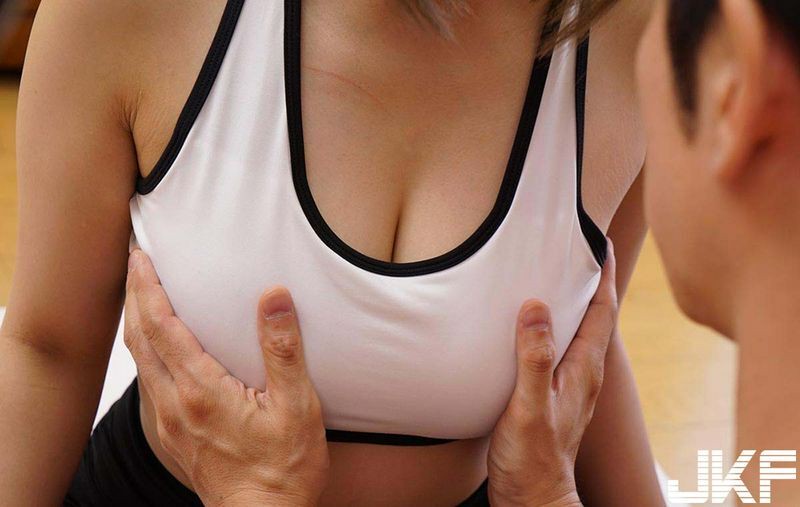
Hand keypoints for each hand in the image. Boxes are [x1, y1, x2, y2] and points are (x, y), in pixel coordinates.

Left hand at [124, 250, 329, 506]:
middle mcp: (175, 404)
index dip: (147, 288)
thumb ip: (283, 349)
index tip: (141, 258)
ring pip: (141, 362)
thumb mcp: (297, 406)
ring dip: (137, 324)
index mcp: (201, 390)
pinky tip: (160, 350)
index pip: (162, 326)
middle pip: (139, 339)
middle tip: (135, 266)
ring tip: (143, 298)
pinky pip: (150, 384)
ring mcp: (171, 423)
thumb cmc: (283, 469)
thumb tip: (275, 297)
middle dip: (134, 297)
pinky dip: (147, 353)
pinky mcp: (174, 436)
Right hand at [488, 242, 617, 506]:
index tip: (598, 242)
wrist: (533, 497)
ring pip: (580, 331)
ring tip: (559, 276)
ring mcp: (572, 385)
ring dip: (575, 302)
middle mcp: (584, 374)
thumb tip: (536, 306)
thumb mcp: (530, 406)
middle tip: (578, 248)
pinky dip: (557, 326)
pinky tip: (538, 326)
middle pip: (596, 316)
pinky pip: (563, 348)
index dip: (602, 275)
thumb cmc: (532, 457)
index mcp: (584, 370)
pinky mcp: (556, 394)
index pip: (602, 311)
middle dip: (592, 280)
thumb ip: (533, 357)